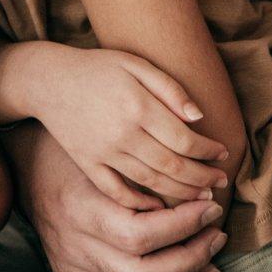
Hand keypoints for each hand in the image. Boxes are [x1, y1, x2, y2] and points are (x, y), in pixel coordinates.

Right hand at [9, 122, 226, 271]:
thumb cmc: (75, 153)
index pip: (141, 233)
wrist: (25, 168)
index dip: (185, 225)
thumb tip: (203, 189)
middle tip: (216, 235)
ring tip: (211, 262)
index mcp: (81, 210)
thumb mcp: (105, 152)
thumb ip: (146, 173)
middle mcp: (74, 247)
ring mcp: (70, 271)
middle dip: (190, 259)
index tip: (211, 207)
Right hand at [15, 43, 231, 208]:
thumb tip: (199, 117)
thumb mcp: (136, 64)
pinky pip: (117, 191)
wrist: (48, 80)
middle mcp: (123, 133)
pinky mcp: (88, 164)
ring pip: (151, 182)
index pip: (185, 139)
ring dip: (182, 193)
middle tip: (221, 181)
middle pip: (173, 166)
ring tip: (202, 195)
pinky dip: (140, 203)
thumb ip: (169, 89)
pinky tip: (159, 207)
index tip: (223, 153)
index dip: (209, 150)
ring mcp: (104, 152)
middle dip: (203, 177)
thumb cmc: (98, 68)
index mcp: (138, 106)